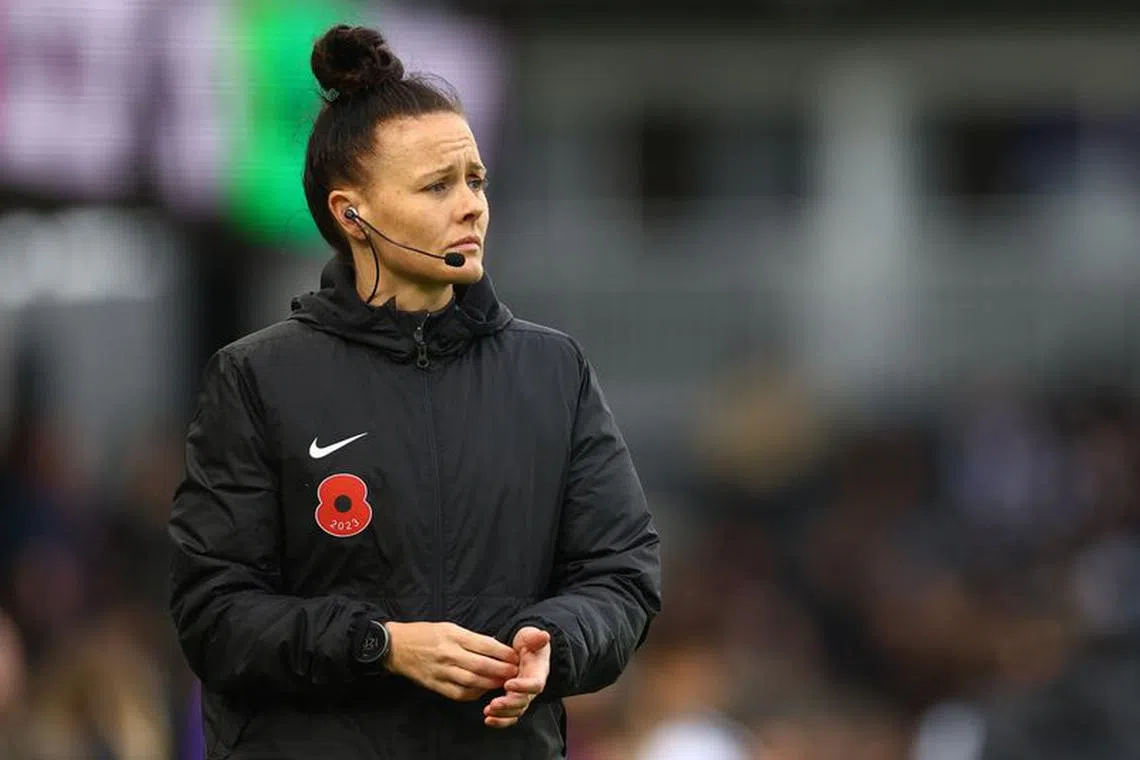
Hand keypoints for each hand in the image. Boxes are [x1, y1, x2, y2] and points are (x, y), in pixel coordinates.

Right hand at [385, 622, 519, 701]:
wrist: (396, 647)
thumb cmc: (425, 633)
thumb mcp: (449, 627)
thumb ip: (471, 638)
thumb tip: (494, 645)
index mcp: (453, 635)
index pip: (485, 645)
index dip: (503, 653)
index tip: (515, 657)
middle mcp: (448, 653)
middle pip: (481, 665)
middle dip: (501, 671)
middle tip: (515, 673)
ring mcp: (441, 671)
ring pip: (472, 682)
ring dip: (490, 684)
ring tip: (502, 683)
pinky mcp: (434, 684)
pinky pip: (458, 693)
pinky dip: (473, 694)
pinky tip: (482, 691)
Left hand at [484, 626, 549, 727]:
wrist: (524, 650)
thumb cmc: (528, 643)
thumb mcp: (531, 637)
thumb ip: (535, 638)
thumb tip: (544, 636)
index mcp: (538, 673)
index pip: (535, 684)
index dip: (523, 687)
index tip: (508, 683)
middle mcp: (531, 689)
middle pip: (524, 702)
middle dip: (508, 705)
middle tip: (493, 704)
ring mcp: (522, 696)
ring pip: (515, 712)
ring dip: (502, 714)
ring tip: (487, 711)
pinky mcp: (513, 702)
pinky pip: (509, 717)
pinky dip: (499, 721)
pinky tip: (487, 720)